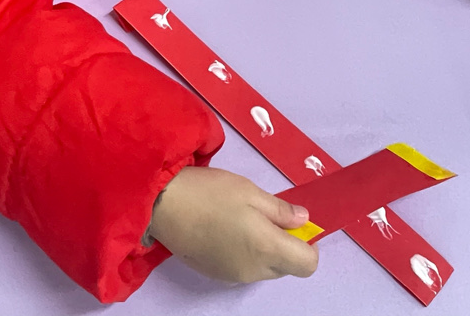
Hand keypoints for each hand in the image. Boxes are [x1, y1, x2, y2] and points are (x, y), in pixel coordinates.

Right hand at [149, 166, 318, 282]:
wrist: (162, 206)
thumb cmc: (210, 193)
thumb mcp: (250, 192)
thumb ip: (281, 210)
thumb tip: (304, 221)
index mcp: (267, 249)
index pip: (308, 264)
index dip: (308, 244)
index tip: (294, 224)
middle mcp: (254, 271)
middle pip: (286, 268)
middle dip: (284, 245)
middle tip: (265, 216)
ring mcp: (232, 276)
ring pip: (264, 269)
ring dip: (263, 250)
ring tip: (240, 221)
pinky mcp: (215, 275)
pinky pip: (242, 269)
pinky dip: (243, 254)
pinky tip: (223, 231)